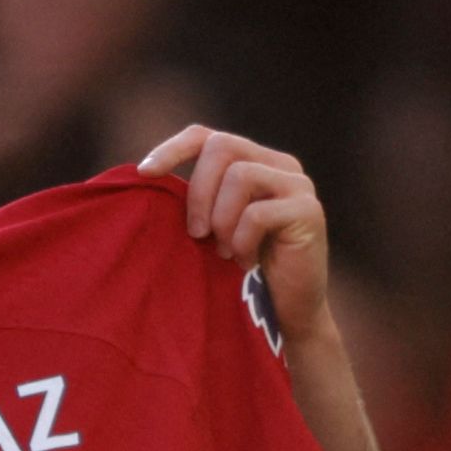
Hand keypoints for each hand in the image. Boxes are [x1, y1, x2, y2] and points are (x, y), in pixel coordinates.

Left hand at [140, 125, 332, 341]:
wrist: (284, 313)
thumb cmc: (238, 273)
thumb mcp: (208, 231)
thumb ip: (192, 203)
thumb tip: (141, 182)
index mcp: (252, 163)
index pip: (207, 136)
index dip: (173, 149)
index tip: (144, 173)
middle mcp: (279, 165)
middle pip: (223, 146)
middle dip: (198, 192)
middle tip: (196, 234)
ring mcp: (298, 185)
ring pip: (240, 175)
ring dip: (221, 219)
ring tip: (225, 251)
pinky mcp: (308, 211)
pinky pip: (258, 213)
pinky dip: (242, 240)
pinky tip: (246, 260)